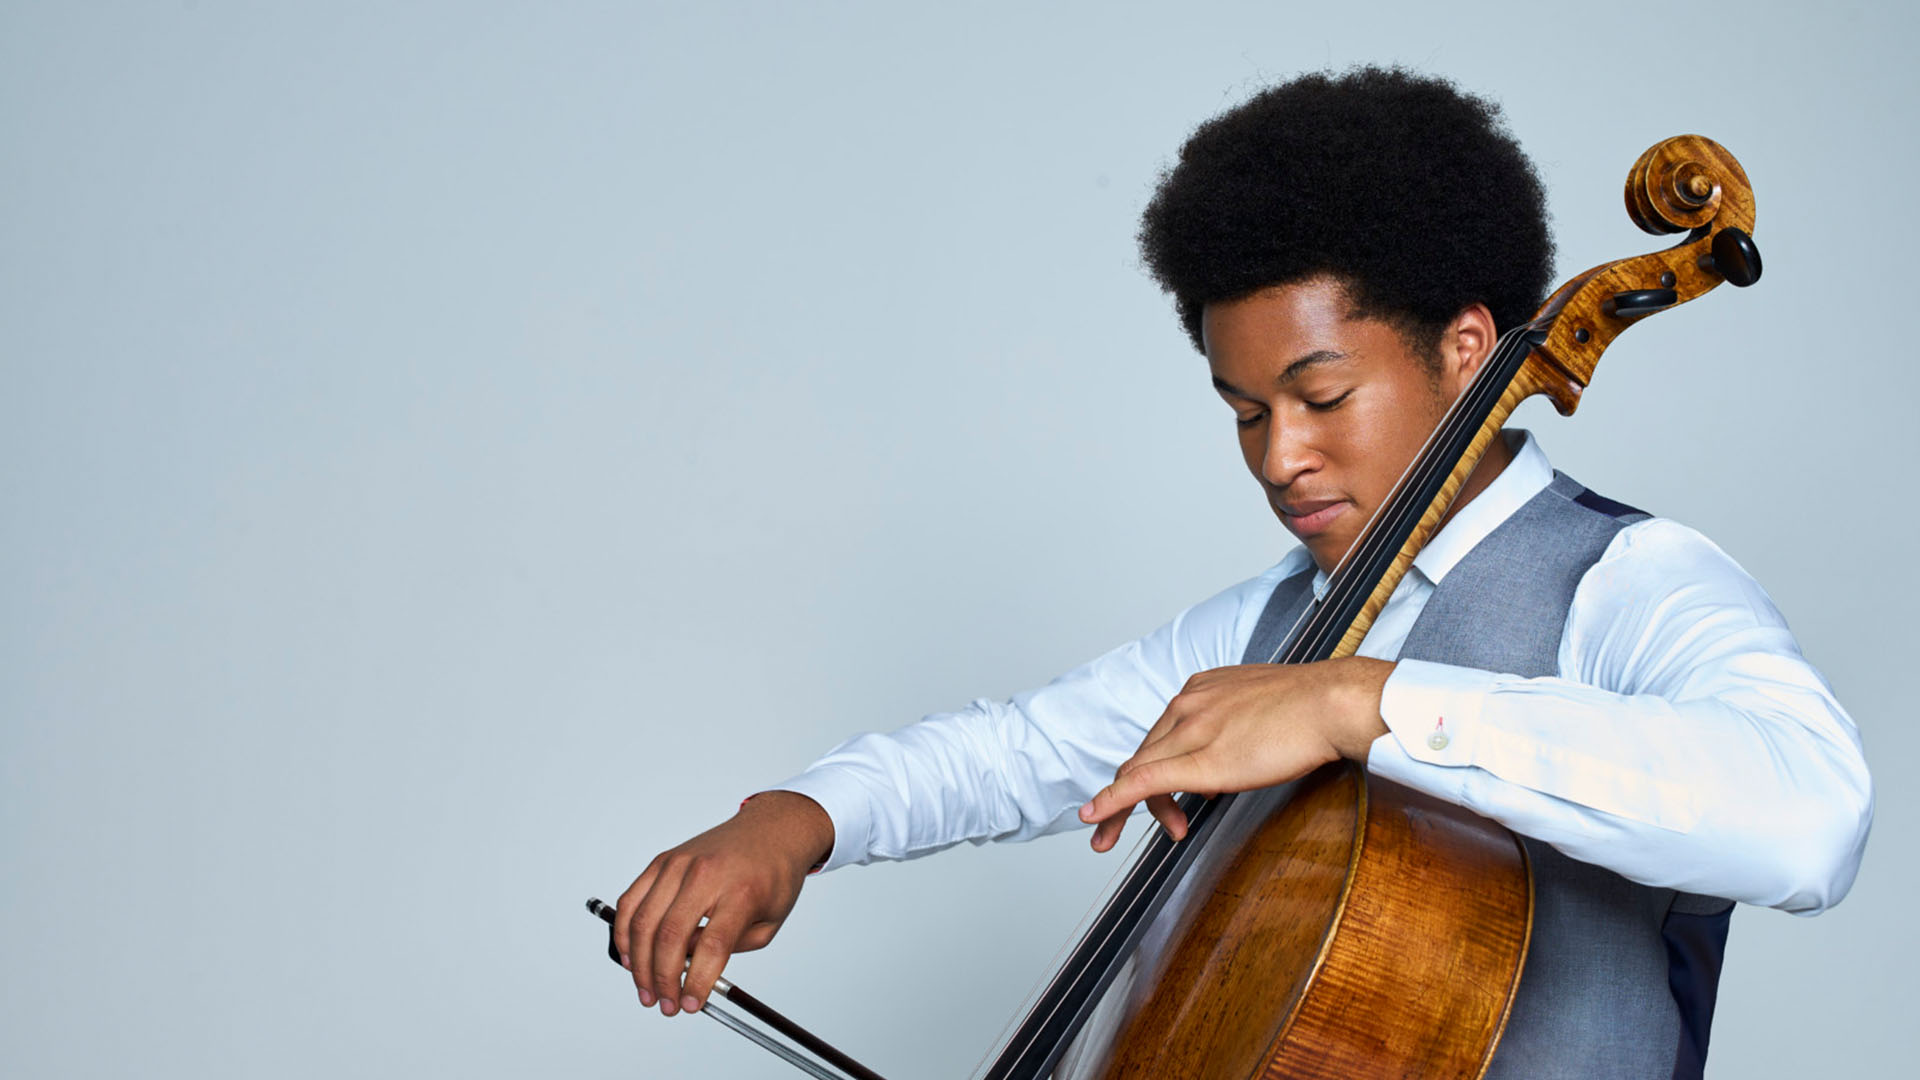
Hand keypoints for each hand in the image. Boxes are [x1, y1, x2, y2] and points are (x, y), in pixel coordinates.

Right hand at [614, 791, 833, 1016]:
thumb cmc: (773, 876)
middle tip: (666, 1005)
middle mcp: (706, 875)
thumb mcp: (769, 922)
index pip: (713, 946)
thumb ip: (731, 948)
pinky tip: (630, 956)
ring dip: (639, 964)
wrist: (770, 830)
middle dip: (663, 980)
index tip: (690, 1006)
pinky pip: (632, 900)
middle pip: (671, 936)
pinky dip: (625, 932)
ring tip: (646, 990)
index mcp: (741, 892)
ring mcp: (679, 865)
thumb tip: (687, 966)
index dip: (697, 983)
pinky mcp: (663, 861)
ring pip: (645, 922)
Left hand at [1077, 657, 1393, 851]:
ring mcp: (1191, 728)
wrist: (1333, 702)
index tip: (1161, 801)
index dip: (1152, 773)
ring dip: (1122, 808)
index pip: (1161, 737)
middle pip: (1143, 754)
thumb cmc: (1309, 711)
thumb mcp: (1256, 714)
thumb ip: (1229, 734)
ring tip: (1119, 838)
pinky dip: (1114, 801)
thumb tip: (1214, 771)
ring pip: (1138, 770)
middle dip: (1126, 796)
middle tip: (1116, 831)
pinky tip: (1097, 818)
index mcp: (1200, 690)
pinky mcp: (1200, 757)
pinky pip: (1144, 781)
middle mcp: (1187, 704)